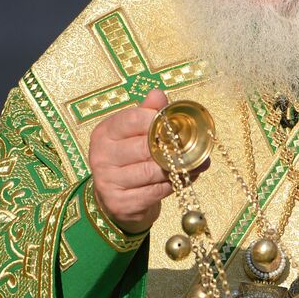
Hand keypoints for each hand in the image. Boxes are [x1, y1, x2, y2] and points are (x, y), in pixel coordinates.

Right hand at [86, 89, 206, 233]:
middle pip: (145, 147)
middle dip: (173, 146)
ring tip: (197, 162)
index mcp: (104, 133)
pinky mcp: (120, 203)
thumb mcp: (133, 131)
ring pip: (152, 171)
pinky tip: (185, 177)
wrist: (116, 197)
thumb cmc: (130, 157)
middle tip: (194, 143)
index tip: (175, 122)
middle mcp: (101, 156)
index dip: (158, 120)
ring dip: (179, 167)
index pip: (133, 119)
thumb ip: (146, 112)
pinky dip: (175, 184)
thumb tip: (158, 94)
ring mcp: (108, 182)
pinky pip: (156, 191)